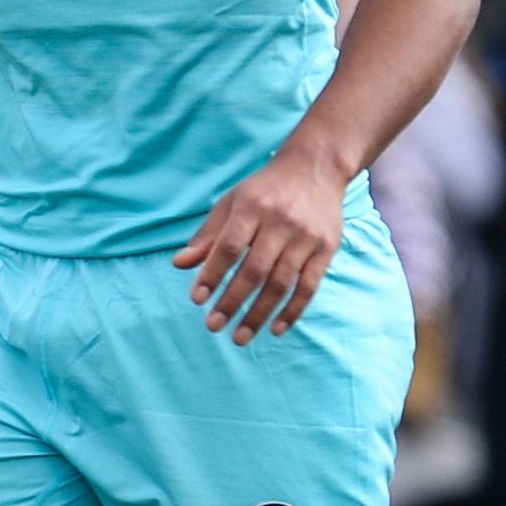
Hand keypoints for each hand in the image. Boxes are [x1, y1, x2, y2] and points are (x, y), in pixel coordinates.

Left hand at [173, 150, 348, 342]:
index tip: (197, 299)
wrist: (315, 168)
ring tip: (240, 337)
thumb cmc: (264, 191)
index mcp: (252, 207)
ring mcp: (306, 237)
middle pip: (254, 269)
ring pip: (281, 283)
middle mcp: (280, 222)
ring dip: (259, 314)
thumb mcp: (232, 203)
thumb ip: (207, 235)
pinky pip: (309, 286)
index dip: (212, 274)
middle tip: (213, 326)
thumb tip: (179, 264)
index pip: (229, 247)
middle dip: (232, 301)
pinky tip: (275, 329)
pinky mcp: (326, 248)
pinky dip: (293, 310)